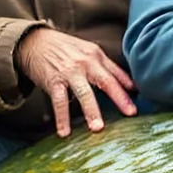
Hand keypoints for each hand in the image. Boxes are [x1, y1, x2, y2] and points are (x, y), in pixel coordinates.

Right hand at [15, 27, 137, 136]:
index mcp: (96, 55)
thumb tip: (130, 85)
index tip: (139, 99)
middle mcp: (85, 62)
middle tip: (130, 113)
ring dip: (91, 110)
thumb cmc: (63, 48)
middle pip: (106, 81)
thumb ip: (106, 67)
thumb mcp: (87, 51)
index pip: (116, 73)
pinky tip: (64, 132)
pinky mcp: (53, 80)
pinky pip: (60, 101)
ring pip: (84, 93)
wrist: (33, 40)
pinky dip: (62, 117)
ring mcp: (69, 71)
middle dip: (119, 97)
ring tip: (97, 128)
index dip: (128, 86)